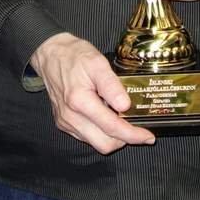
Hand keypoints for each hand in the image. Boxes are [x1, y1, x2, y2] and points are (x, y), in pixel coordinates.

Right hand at [30, 32, 152, 154]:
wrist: (50, 55)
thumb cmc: (74, 56)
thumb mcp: (97, 62)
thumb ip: (112, 85)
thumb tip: (126, 106)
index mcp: (80, 101)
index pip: (112, 127)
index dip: (133, 135)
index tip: (148, 136)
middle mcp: (71, 116)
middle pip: (105, 144)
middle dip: (125, 140)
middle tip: (137, 128)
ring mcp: (66, 122)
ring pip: (96, 143)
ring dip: (113, 137)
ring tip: (121, 119)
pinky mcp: (64, 123)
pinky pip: (86, 137)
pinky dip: (101, 133)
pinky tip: (106, 117)